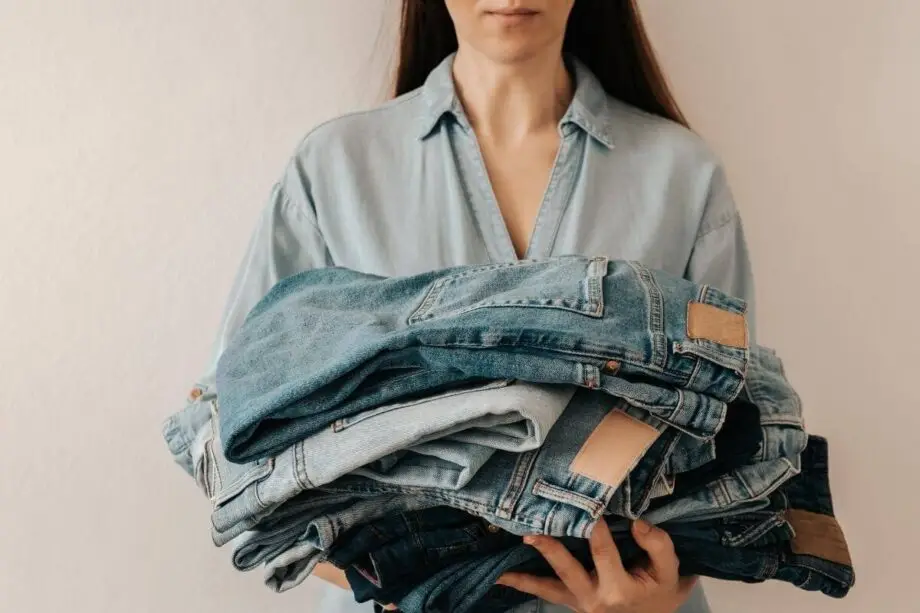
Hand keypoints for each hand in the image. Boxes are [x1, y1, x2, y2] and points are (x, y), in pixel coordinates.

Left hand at [496, 518, 696, 612]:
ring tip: (500, 564)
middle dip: (549, 549)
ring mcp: (579, 603)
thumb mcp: (670, 571)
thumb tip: (638, 522)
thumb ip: (658, 545)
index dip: (596, 528)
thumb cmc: (661, 591)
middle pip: (568, 569)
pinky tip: (501, 576)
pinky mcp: (570, 603)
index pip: (604, 552)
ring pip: (548, 587)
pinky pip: (544, 594)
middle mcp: (595, 598)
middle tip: (531, 532)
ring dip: (523, 575)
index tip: (587, 505)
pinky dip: (522, 584)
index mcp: (620, 588)